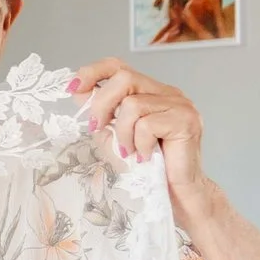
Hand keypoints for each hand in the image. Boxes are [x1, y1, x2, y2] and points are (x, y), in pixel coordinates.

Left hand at [68, 59, 213, 210]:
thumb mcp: (113, 135)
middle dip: (101, 104)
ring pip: (133, 104)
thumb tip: (78, 90)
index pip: (120, 66)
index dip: (93, 72)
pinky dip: (139, 144)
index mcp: (150, 91)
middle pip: (124, 78)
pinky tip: (146, 156)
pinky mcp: (186, 120)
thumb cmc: (144, 166)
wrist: (173, 193)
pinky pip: (147, 125)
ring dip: (122, 133)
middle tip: (97, 128)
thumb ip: (101, 113)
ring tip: (130, 151)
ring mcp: (180, 104)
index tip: (73, 87)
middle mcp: (167, 92)